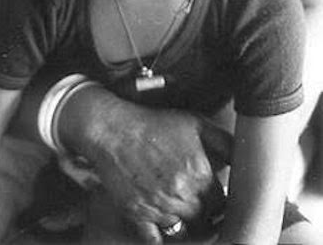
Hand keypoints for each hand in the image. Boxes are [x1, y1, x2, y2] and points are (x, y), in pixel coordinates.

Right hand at [83, 99, 230, 242]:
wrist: (113, 128)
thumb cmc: (154, 124)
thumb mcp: (195, 123)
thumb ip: (225, 142)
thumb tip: (244, 158)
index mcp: (199, 174)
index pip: (222, 203)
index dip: (220, 200)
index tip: (216, 196)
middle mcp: (182, 195)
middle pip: (205, 221)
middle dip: (205, 213)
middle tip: (201, 205)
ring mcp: (159, 207)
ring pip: (184, 232)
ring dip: (187, 225)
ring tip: (184, 212)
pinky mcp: (138, 215)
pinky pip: (156, 240)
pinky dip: (162, 237)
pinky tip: (164, 226)